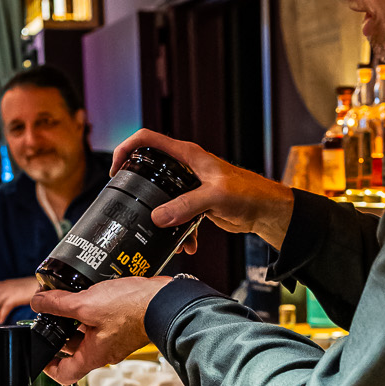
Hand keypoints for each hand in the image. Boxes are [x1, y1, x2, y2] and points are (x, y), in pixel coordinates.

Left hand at [0, 276, 38, 324]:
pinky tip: (0, 321)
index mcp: (5, 283)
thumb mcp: (18, 286)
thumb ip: (11, 291)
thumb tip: (7, 298)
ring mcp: (8, 292)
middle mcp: (4, 287)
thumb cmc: (33, 286)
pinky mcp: (14, 298)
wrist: (42, 284)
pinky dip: (0, 315)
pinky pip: (4, 309)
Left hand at [32, 276, 173, 383]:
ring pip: (88, 336)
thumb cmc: (132, 309)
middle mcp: (105, 352)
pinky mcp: (124, 327)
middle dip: (60, 334)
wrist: (164, 301)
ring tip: (66, 303)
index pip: (64, 375)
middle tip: (49, 319)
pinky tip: (88, 296)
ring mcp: (116, 340)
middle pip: (74, 352)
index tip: (40, 353)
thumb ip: (58, 304)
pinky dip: (91, 313)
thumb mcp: (86, 304)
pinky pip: (102, 325)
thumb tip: (39, 302)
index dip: (48, 367)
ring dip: (75, 321)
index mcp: (93, 356)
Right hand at [111, 130, 294, 250]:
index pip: (147, 140)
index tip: (116, 169)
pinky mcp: (197, 203)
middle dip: (138, 189)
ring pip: (164, 199)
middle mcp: (186, 167)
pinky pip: (178, 216)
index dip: (126, 149)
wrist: (268, 211)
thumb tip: (158, 218)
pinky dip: (179, 231)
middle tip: (129, 206)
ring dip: (161, 218)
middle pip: (150, 170)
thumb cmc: (250, 193)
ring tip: (162, 236)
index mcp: (188, 155)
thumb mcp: (215, 197)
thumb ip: (186, 206)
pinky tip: (187, 245)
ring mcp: (190, 186)